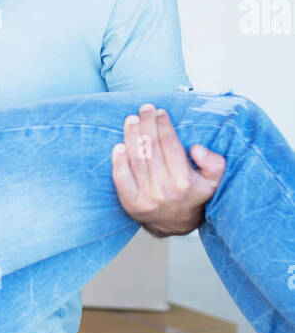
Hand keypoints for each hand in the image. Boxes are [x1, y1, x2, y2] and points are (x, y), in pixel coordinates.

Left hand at [111, 102, 225, 235]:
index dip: (164, 125)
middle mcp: (164, 189)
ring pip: (136, 159)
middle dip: (147, 124)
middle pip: (151, 148)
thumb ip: (214, 163)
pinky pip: (121, 179)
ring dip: (132, 136)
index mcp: (184, 181)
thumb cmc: (193, 195)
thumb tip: (196, 148)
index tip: (160, 112)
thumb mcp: (214, 181)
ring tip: (132, 120)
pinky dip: (118, 161)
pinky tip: (118, 145)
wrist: (175, 223)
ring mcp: (145, 197)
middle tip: (145, 109)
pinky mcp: (130, 203)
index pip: (170, 145)